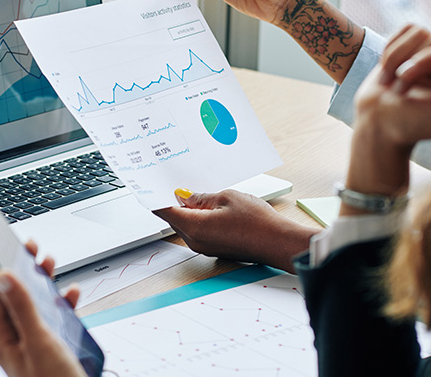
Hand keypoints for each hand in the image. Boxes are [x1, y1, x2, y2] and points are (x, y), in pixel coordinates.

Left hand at [0, 241, 85, 376]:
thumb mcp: (38, 340)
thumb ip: (21, 306)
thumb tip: (2, 274)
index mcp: (1, 337)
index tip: (3, 242)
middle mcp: (14, 337)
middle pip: (13, 294)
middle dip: (23, 268)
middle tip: (30, 247)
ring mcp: (32, 340)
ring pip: (33, 302)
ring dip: (41, 282)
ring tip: (48, 264)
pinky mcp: (50, 344)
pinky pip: (52, 316)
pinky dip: (60, 302)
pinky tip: (69, 295)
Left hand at [153, 189, 317, 272]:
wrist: (278, 242)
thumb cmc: (257, 222)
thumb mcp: (226, 197)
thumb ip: (202, 197)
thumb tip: (186, 196)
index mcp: (194, 227)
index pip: (164, 211)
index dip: (156, 196)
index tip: (151, 184)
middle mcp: (196, 241)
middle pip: (175, 218)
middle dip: (174, 201)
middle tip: (176, 181)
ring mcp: (205, 247)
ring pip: (187, 224)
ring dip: (189, 209)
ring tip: (199, 191)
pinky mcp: (215, 248)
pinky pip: (199, 230)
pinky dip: (200, 218)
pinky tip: (211, 205)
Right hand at [361, 25, 430, 146]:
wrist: (379, 123)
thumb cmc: (412, 126)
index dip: (428, 64)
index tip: (408, 89)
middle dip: (411, 66)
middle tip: (399, 92)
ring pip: (420, 32)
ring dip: (396, 58)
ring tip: (391, 84)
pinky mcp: (417, 43)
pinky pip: (406, 28)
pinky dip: (390, 48)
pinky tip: (387, 70)